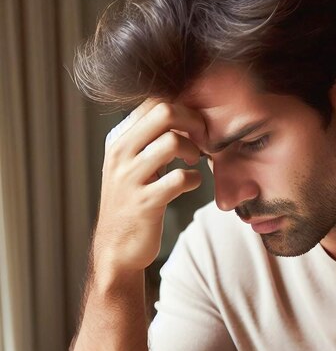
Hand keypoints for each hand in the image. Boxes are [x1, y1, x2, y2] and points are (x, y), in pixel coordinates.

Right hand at [94, 100, 208, 274]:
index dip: (183, 109)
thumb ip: (148, 142)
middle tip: (203, 139)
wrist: (116, 247)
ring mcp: (130, 178)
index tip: (195, 128)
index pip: (152, 102)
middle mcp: (120, 154)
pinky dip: (193, 179)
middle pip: (163, 112)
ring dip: (194, 151)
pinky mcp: (145, 203)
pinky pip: (179, 179)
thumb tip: (181, 118)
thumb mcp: (131, 166)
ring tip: (196, 162)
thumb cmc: (131, 203)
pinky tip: (192, 182)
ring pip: (171, 142)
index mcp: (118, 140)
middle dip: (193, 122)